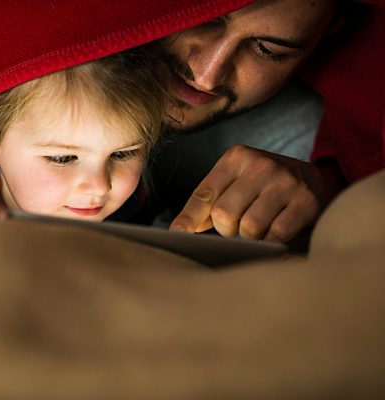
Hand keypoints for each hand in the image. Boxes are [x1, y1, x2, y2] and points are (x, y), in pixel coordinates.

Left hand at [169, 145, 340, 242]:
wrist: (318, 181)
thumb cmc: (265, 187)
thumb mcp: (237, 183)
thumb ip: (210, 202)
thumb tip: (180, 229)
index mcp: (236, 158)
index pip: (204, 193)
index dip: (188, 218)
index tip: (176, 235)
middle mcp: (260, 165)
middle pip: (224, 214)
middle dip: (227, 230)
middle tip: (238, 228)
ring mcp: (284, 182)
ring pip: (249, 227)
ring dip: (249, 238)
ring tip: (258, 230)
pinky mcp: (306, 202)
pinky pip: (275, 235)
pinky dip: (269, 244)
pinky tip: (273, 238)